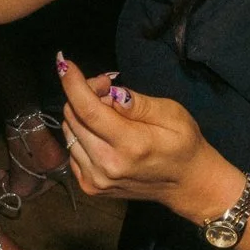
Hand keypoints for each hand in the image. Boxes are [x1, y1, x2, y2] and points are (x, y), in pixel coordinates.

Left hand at [56, 53, 240, 221]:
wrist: (186, 185)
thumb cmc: (183, 145)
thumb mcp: (172, 115)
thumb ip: (138, 104)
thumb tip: (110, 93)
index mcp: (130, 146)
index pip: (89, 111)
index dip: (73, 84)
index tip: (64, 63)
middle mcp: (107, 165)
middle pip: (73, 117)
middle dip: (84, 94)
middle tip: (108, 88)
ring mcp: (95, 179)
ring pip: (69, 131)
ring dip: (82, 115)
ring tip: (109, 112)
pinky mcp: (89, 186)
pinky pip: (72, 148)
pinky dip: (82, 134)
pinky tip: (103, 134)